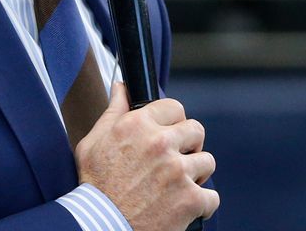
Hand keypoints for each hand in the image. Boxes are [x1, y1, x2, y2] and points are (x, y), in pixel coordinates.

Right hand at [75, 83, 218, 230]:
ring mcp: (178, 171)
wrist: (102, 226)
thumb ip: (112, 112)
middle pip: (196, 131)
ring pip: (207, 162)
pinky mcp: (190, 199)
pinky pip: (212, 196)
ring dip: (196, 175)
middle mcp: (160, 144)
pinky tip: (186, 208)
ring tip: (179, 185)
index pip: (174, 107)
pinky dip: (202, 205)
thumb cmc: (95, 188)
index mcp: (138, 126)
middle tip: (177, 160)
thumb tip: (120, 87)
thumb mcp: (93, 143)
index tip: (170, 133)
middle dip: (189, 145)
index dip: (173, 121)